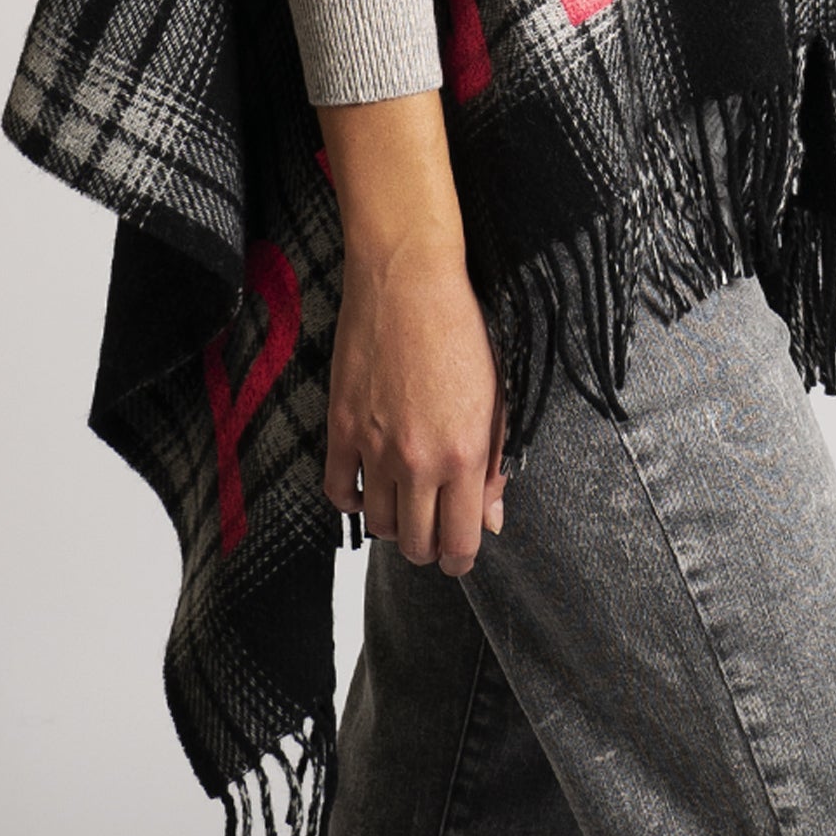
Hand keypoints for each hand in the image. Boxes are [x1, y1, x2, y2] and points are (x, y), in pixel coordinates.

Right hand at [321, 227, 507, 575]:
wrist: (408, 278)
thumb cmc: (461, 328)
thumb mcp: (498, 395)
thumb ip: (497, 463)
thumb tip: (491, 517)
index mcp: (464, 454)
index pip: (458, 541)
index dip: (460, 557)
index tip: (459, 554)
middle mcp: (417, 460)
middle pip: (416, 543)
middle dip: (429, 546)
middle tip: (434, 527)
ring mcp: (373, 447)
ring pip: (378, 524)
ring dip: (393, 522)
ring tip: (405, 501)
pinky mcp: (340, 427)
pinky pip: (338, 491)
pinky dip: (352, 499)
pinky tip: (367, 485)